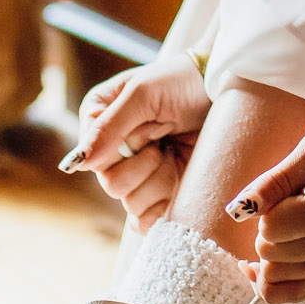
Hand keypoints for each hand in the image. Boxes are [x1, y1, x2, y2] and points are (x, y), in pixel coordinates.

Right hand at [71, 51, 211, 227]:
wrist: (224, 91)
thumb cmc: (181, 82)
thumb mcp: (143, 94)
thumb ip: (109, 125)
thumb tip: (80, 164)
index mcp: (98, 121)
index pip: (92, 157)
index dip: (123, 147)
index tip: (150, 126)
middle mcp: (113, 150)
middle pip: (112, 185)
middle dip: (146, 163)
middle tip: (166, 138)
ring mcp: (138, 172)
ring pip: (132, 203)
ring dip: (161, 180)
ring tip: (175, 152)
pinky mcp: (160, 190)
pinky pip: (146, 221)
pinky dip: (163, 210)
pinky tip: (178, 187)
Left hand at [228, 102, 304, 301]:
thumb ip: (277, 179)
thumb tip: (238, 209)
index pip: (269, 229)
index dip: (264, 205)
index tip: (284, 182)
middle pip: (270, 256)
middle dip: (265, 228)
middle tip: (287, 197)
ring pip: (279, 279)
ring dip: (268, 253)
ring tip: (282, 219)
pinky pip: (297, 291)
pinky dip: (275, 280)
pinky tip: (262, 262)